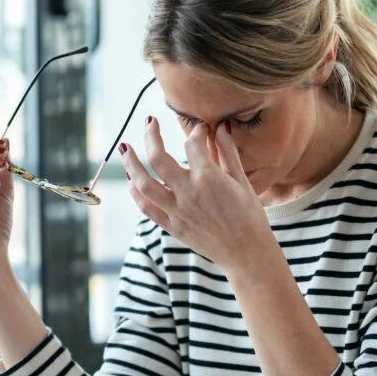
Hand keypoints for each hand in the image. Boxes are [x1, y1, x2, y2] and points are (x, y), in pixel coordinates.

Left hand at [121, 118, 273, 272]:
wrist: (246, 253)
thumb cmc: (250, 217)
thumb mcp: (242, 181)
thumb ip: (228, 152)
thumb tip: (222, 127)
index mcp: (208, 178)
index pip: (193, 143)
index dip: (196, 131)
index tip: (201, 129)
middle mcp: (188, 192)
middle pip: (157, 157)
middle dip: (150, 135)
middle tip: (149, 122)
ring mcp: (177, 210)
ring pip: (143, 183)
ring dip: (131, 164)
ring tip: (126, 149)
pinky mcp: (172, 226)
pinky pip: (146, 207)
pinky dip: (136, 193)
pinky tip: (132, 181)